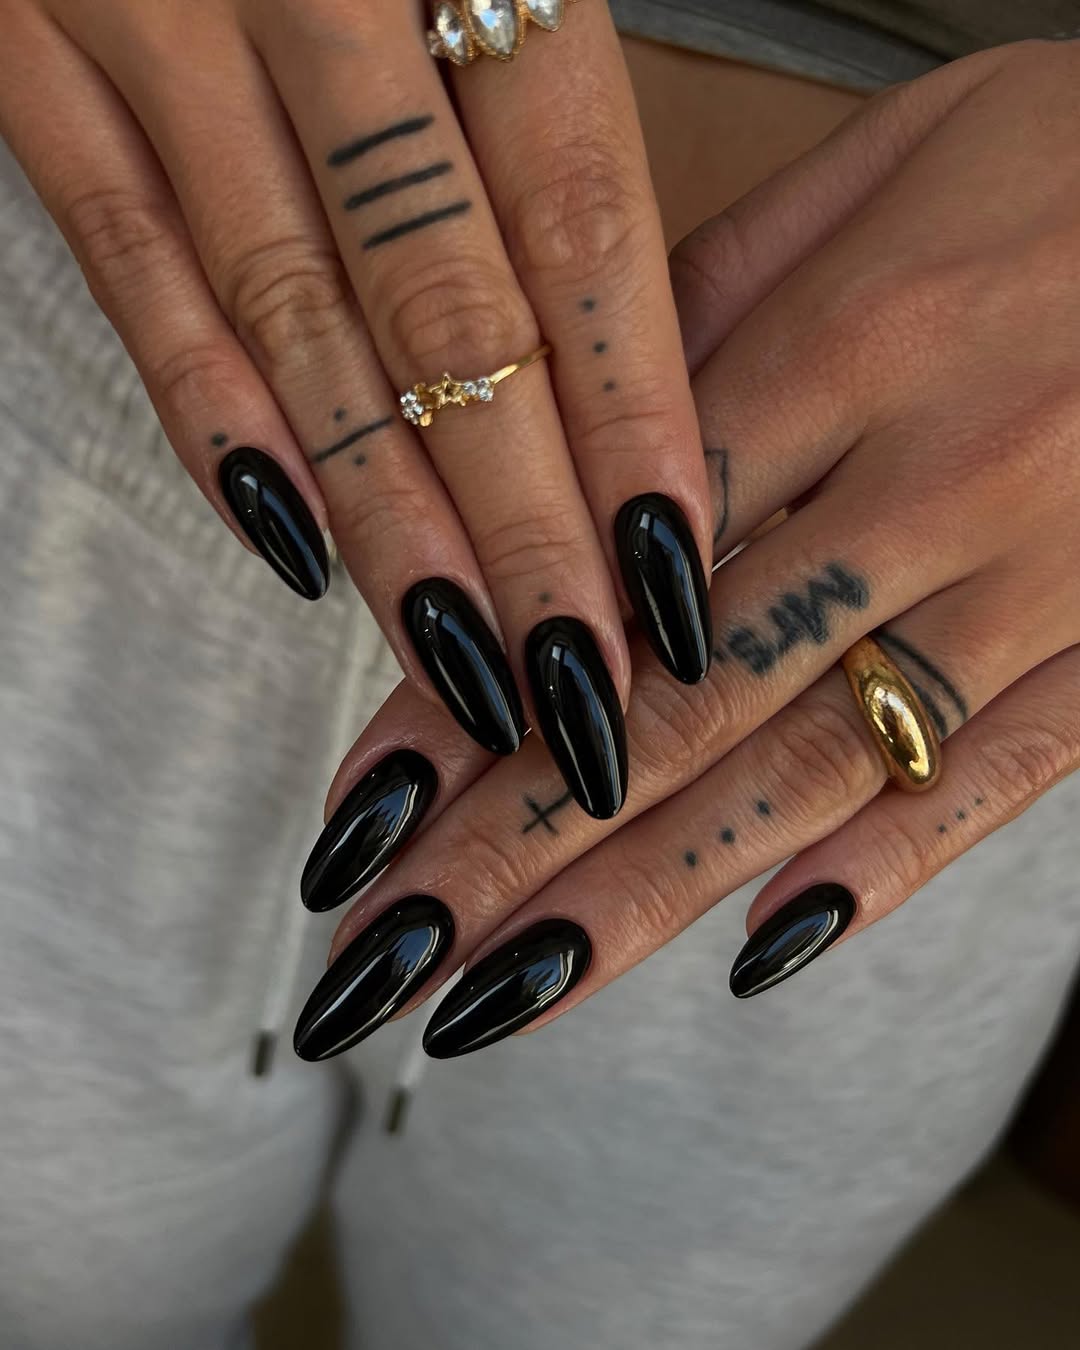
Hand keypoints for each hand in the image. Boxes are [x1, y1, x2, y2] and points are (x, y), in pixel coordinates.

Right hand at [0, 0, 712, 814]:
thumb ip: (536, 54)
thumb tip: (614, 310)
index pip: (578, 214)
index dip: (633, 404)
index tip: (675, 561)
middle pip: (449, 307)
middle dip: (525, 514)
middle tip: (585, 677)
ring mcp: (143, 18)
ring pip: (297, 317)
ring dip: (391, 511)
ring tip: (465, 654)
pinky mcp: (17, 55)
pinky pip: (126, 264)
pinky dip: (213, 411)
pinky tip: (291, 543)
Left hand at [290, 37, 1079, 1059]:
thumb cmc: (1071, 158)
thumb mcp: (876, 166)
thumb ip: (708, 303)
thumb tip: (566, 442)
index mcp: (850, 343)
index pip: (607, 559)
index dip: (474, 693)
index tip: (367, 807)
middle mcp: (935, 480)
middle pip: (684, 697)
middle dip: (515, 846)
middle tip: (388, 955)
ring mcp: (1042, 578)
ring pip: (814, 766)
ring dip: (644, 898)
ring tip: (506, 995)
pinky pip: (1003, 778)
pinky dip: (881, 870)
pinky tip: (757, 951)